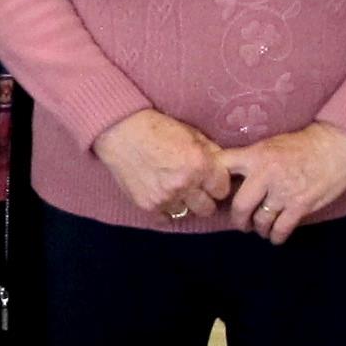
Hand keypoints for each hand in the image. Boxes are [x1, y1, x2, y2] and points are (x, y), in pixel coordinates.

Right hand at [95, 108, 233, 222]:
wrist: (121, 131)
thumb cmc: (156, 127)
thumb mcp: (191, 133)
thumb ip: (210, 152)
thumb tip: (224, 167)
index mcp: (199, 165)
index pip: (223, 190)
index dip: (217, 184)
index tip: (210, 180)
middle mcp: (185, 184)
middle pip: (208, 209)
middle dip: (205, 198)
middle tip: (195, 187)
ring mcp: (165, 198)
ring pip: (187, 213)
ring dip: (184, 203)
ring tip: (174, 187)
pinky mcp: (148, 206)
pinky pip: (166, 218)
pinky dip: (166, 209)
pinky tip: (161, 193)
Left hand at [221, 123, 345, 245]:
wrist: (337, 146)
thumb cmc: (304, 143)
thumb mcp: (271, 144)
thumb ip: (252, 160)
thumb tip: (233, 177)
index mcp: (255, 155)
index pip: (222, 166)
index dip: (213, 183)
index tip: (214, 194)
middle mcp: (265, 175)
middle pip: (239, 206)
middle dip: (238, 220)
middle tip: (241, 223)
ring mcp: (283, 193)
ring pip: (260, 221)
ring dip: (259, 228)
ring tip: (261, 228)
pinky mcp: (300, 206)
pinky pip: (281, 229)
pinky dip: (276, 236)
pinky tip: (276, 237)